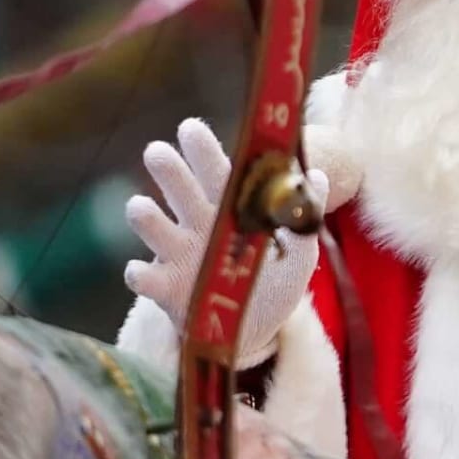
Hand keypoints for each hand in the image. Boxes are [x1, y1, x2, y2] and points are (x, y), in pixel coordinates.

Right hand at [119, 117, 320, 367]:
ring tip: (141, 208)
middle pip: (179, 189)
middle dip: (167, 170)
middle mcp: (198, 224)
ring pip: (153, 226)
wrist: (253, 330)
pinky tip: (141, 272)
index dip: (203, 150)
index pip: (216, 171)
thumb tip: (318, 176)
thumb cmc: (272, 279)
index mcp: (229, 208)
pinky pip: (145, 278)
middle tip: (157, 153)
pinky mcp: (166, 289)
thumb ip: (304, 214)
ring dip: (144, 216)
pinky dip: (140, 274)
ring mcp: (178, 255)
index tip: (190, 128)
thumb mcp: (298, 248)